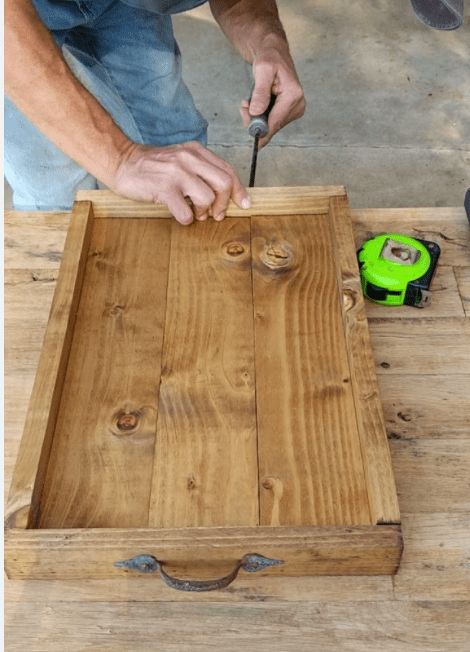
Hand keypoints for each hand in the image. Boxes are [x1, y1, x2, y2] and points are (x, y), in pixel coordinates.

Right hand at [111, 141, 249, 224]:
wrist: (122, 162)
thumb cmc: (153, 166)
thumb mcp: (181, 159)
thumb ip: (201, 170)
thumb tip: (223, 194)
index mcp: (196, 151)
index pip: (227, 170)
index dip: (239, 190)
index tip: (244, 204)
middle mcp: (189, 159)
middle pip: (224, 183)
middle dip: (224, 204)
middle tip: (216, 214)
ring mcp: (176, 173)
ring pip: (208, 198)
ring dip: (205, 211)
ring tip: (196, 213)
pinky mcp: (164, 188)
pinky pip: (186, 212)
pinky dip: (186, 219)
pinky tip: (179, 214)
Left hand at [240, 43, 304, 146]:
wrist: (275, 54)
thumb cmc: (269, 58)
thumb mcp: (262, 70)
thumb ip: (260, 92)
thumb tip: (256, 112)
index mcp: (293, 95)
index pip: (276, 122)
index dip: (260, 130)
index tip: (250, 136)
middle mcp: (298, 105)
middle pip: (273, 126)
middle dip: (255, 120)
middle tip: (244, 105)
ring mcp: (295, 110)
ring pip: (271, 126)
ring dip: (257, 117)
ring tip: (251, 100)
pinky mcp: (290, 112)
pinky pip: (272, 122)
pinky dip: (262, 116)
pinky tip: (258, 104)